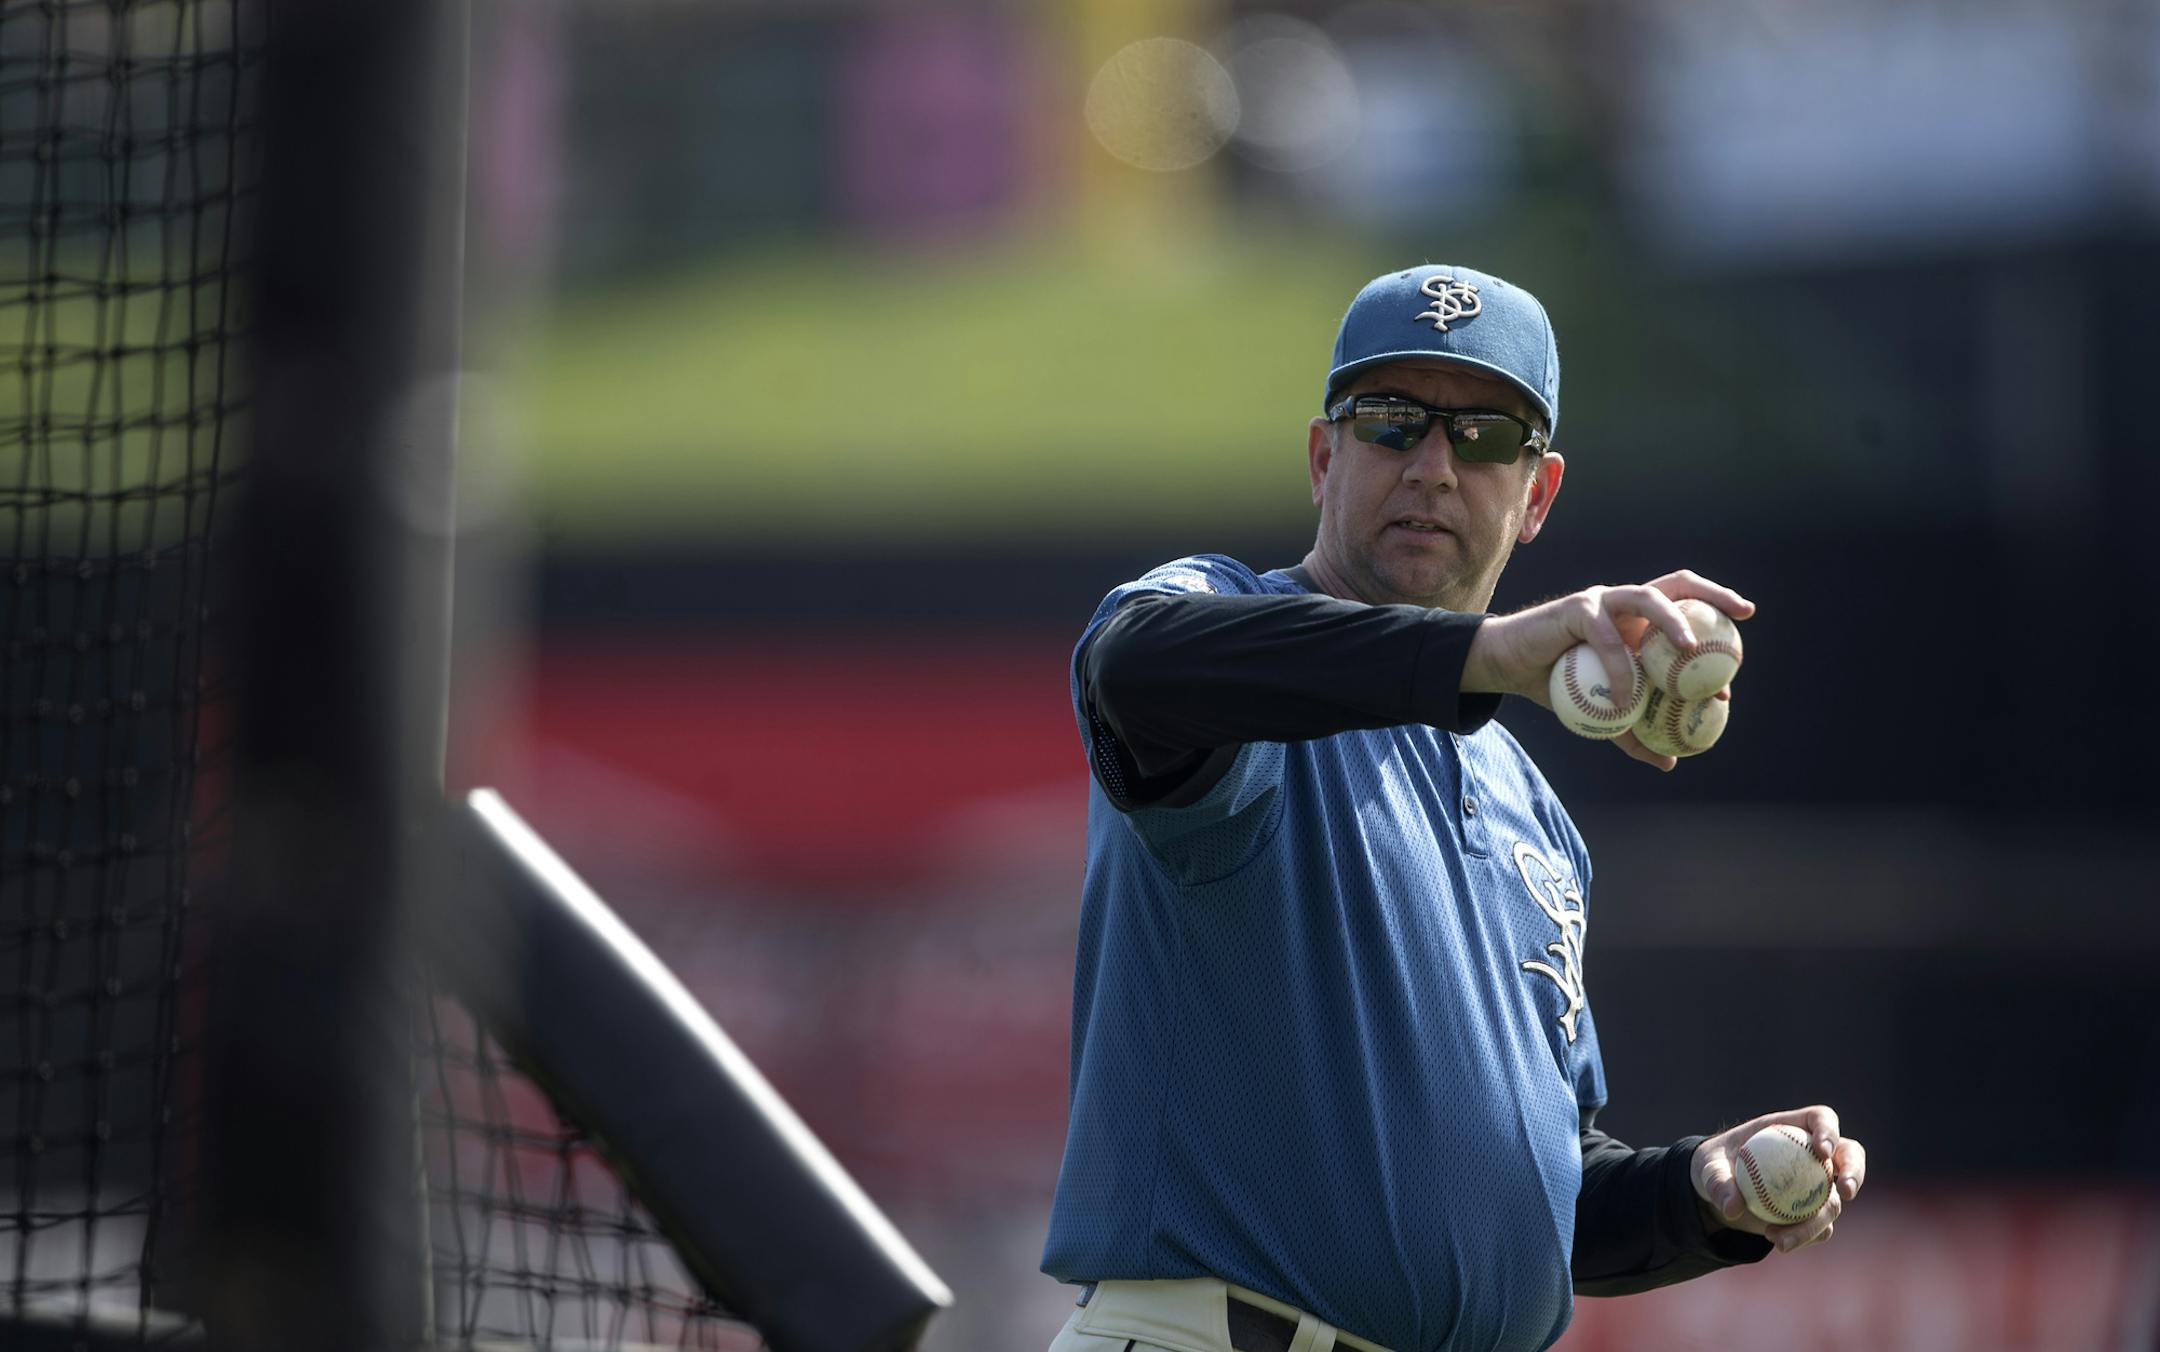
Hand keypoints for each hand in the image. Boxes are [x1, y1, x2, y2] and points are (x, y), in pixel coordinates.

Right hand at [1460, 570, 1754, 770]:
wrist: (1509, 669)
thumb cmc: (1556, 684)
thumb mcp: (1602, 713)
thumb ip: (1633, 732)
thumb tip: (1670, 763)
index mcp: (1639, 622)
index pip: (1686, 603)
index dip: (1718, 608)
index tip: (1746, 628)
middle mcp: (1625, 603)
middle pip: (1677, 584)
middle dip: (1714, 595)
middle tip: (1741, 615)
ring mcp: (1602, 601)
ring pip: (1647, 598)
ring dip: (1672, 621)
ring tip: (1688, 649)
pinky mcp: (1575, 609)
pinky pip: (1605, 638)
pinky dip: (1618, 669)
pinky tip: (1623, 699)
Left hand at [1691, 1105, 1866, 1252]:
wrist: (1718, 1193)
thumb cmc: (1715, 1166)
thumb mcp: (1707, 1169)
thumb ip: (1718, 1183)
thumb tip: (1732, 1207)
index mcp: (1791, 1128)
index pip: (1821, 1119)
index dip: (1829, 1131)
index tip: (1821, 1151)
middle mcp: (1812, 1155)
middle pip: (1850, 1155)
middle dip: (1855, 1172)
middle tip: (1844, 1191)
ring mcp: (1817, 1184)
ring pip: (1834, 1201)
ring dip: (1816, 1222)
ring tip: (1781, 1239)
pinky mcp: (1813, 1212)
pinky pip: (1821, 1226)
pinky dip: (1805, 1235)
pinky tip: (1780, 1242)